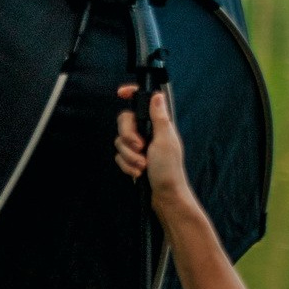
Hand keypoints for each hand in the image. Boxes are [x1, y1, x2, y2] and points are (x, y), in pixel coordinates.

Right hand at [114, 84, 189, 204]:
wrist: (164, 195)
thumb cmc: (169, 169)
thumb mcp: (165, 140)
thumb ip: (159, 117)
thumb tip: (157, 95)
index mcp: (157, 124)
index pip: (142, 102)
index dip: (131, 94)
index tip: (121, 93)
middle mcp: (147, 132)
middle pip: (124, 121)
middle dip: (128, 137)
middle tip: (140, 147)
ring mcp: (138, 146)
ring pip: (120, 142)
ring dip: (129, 156)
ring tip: (142, 165)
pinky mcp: (132, 159)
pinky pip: (119, 157)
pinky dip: (127, 166)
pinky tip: (138, 172)